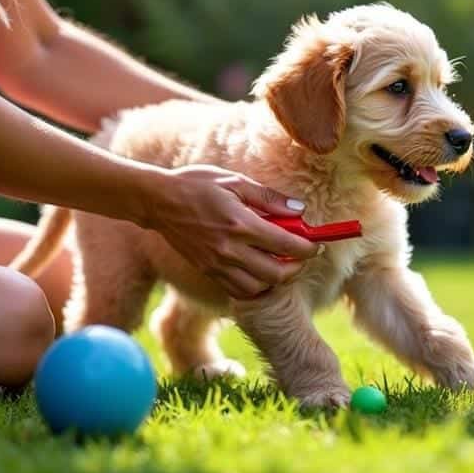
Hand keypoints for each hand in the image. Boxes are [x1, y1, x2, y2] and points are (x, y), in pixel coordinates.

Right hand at [141, 165, 319, 298]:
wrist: (157, 201)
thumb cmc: (197, 184)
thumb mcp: (235, 181)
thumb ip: (270, 198)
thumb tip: (300, 210)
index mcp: (241, 224)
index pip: (287, 245)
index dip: (308, 248)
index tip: (316, 244)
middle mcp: (230, 249)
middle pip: (277, 273)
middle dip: (297, 267)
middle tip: (301, 256)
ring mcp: (217, 264)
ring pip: (259, 288)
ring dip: (276, 279)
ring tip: (280, 263)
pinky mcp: (208, 272)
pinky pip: (238, 291)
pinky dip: (255, 287)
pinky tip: (259, 270)